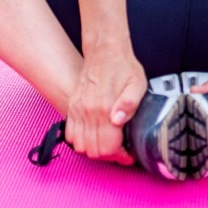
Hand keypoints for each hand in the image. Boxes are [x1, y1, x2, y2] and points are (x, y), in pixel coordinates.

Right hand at [65, 46, 147, 165]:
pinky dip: (81, 141)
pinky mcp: (72, 107)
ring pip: (80, 146)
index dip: (120, 156)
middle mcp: (88, 112)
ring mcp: (78, 110)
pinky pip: (70, 134)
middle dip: (109, 155)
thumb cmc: (124, 67)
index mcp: (105, 108)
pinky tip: (94, 135)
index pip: (108, 147)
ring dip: (95, 149)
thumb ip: (130, 103)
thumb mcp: (137, 83)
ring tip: (109, 143)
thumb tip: (118, 121)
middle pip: (94, 151)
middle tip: (120, 149)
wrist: (105, 51)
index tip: (128, 154)